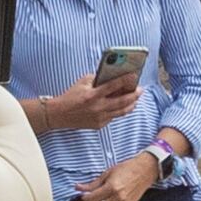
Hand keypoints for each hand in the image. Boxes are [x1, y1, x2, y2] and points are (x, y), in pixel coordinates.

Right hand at [24, 65, 143, 130]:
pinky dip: (119, 110)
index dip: (126, 80)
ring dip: (131, 104)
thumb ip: (98, 79)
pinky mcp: (99, 125)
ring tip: (136, 98)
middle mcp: (97, 108)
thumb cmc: (71, 95)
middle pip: (122, 101)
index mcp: (92, 95)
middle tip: (140, 89)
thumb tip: (114, 76)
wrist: (59, 114)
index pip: (113, 86)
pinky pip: (113, 116)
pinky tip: (124, 105)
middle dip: (134, 95)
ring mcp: (99, 118)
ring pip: (121, 112)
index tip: (135, 76)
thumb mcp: (83, 82)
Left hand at [83, 151, 161, 200]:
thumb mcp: (107, 173)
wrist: (145, 170)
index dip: (85, 196)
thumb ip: (93, 183)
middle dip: (93, 200)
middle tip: (94, 192)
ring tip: (106, 191)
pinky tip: (116, 194)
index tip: (83, 193)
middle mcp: (118, 197)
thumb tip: (79, 188)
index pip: (92, 198)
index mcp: (112, 187)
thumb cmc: (127, 168)